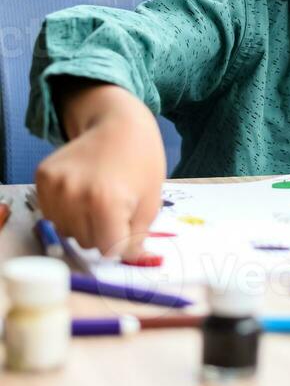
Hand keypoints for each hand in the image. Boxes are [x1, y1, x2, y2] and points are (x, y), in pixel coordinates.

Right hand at [35, 84, 165, 257]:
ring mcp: (55, 186)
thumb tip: (129, 263)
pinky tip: (82, 189)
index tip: (128, 218)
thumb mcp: (151, 202)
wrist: (118, 123)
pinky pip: (53, 215)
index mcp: (107, 202)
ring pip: (68, 231)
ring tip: (99, 194)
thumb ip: (137, 239)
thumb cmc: (142, 162)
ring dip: (84, 223)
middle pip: (87, 243)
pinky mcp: (42, 178)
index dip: (122, 238)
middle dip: (104, 231)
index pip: (109, 250)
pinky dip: (67, 210)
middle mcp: (75, 195)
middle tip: (116, 201)